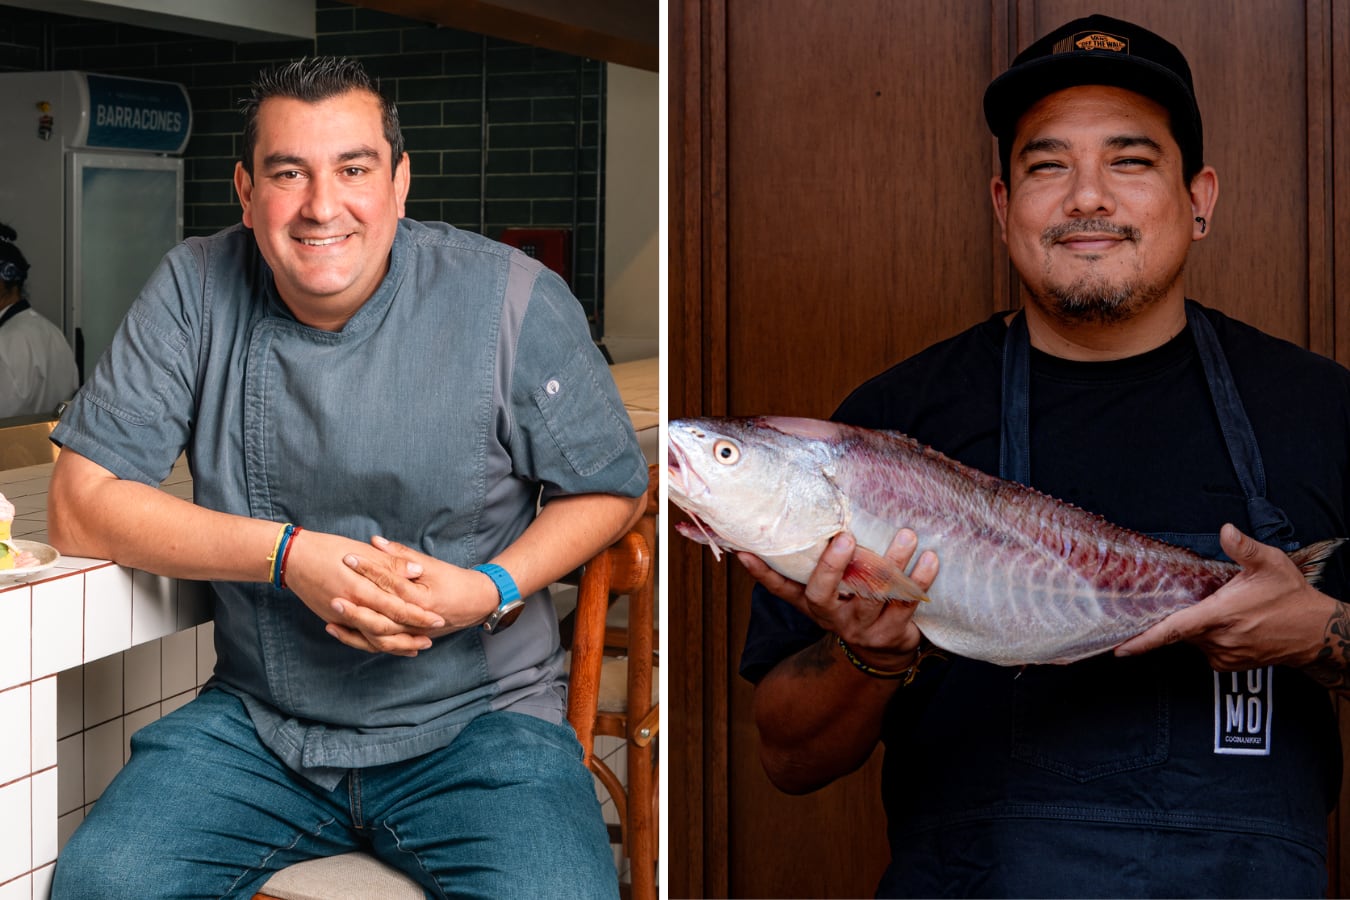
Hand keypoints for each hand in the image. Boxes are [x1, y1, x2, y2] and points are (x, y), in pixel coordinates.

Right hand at [280, 530, 448, 656]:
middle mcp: (351, 607)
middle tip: (431, 638)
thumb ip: (390, 563)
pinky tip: (386, 645)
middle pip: (387, 629)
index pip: (397, 607)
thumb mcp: (363, 551)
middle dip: (411, 635)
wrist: (292, 558)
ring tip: (415, 647)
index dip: (418, 615)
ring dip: (395, 644)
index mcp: (361, 588)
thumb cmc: (328, 549)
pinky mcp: (332, 619)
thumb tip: (417, 571)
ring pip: (372, 639)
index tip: (437, 618)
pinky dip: (373, 644)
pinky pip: (357, 638)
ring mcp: (340, 617)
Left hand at [339, 535, 499, 635]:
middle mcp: (418, 620)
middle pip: (381, 616)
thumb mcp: (432, 565)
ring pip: (379, 636)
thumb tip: (374, 541)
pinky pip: (380, 644)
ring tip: (330, 618)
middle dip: (355, 606)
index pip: (391, 583)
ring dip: (354, 628)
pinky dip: (360, 640)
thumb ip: (401, 555)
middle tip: (332, 594)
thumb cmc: (455, 581)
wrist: (477, 604)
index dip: (369, 569)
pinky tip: (340, 632)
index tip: (347, 557)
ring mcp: (413, 633)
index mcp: (424, 598)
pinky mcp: (408, 639)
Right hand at [739, 529, 938, 670]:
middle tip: (845, 538)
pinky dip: (920, 581)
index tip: (748, 551)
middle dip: (834, 566)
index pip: (781, 588)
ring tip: (906, 536)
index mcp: (812, 603)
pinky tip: (929, 559)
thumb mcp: (823, 592)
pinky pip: (907, 604)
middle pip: (826, 593)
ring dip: (892, 565)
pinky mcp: (893, 633)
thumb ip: (803, 568)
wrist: (880, 653)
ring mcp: (863, 627)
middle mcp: (833, 616)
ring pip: (875, 595)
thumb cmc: (848, 605)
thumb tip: (764, 535)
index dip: (762, 573)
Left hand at [1114, 523, 1339, 670]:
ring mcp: (1224, 655)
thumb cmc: (1291, 597)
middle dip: (1178, 614)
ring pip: (1192, 639)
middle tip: (1196, 597)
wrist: (1317, 632)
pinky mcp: (1230, 664)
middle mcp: (1219, 640)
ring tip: (1224, 608)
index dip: (1145, 640)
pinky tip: (1228, 623)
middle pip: (1179, 630)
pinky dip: (1208, 636)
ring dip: (1197, 624)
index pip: (1174, 630)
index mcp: (1221, 615)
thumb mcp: (1270, 564)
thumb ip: (1244, 547)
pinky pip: (1206, 649)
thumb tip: (1226, 530)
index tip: (1120, 649)